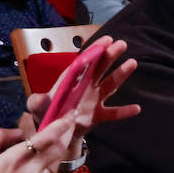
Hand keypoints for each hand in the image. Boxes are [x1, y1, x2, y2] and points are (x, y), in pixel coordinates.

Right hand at [0, 114, 83, 172]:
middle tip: (67, 122)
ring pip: (53, 162)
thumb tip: (18, 131)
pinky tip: (28, 172)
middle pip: (59, 148)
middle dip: (65, 134)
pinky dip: (43, 169)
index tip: (70, 113)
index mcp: (13, 160)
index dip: (61, 124)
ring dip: (51, 152)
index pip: (46, 138)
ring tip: (37, 150)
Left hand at [22, 37, 140, 138]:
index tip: (107, 39)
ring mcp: (95, 100)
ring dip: (121, 74)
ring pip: (110, 85)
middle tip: (121, 44)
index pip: (84, 61)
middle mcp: (87, 86)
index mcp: (72, 79)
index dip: (95, 50)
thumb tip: (40, 98)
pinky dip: (124, 111)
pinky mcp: (99, 115)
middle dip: (110, 55)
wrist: (55, 133)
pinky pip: (113, 113)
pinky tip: (136, 108)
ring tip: (132, 63)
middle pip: (100, 68)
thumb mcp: (37, 107)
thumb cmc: (46, 113)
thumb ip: (37, 102)